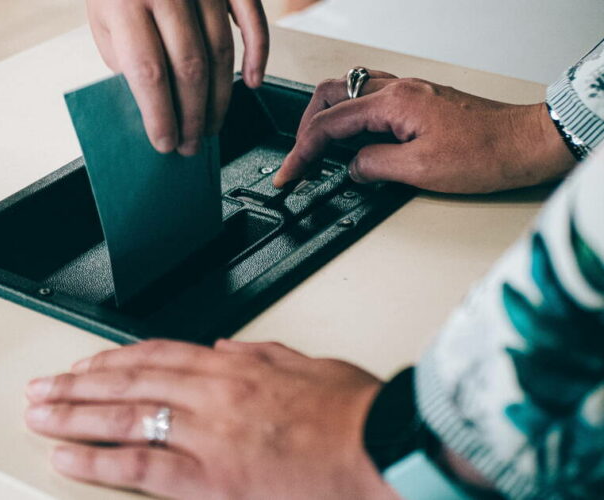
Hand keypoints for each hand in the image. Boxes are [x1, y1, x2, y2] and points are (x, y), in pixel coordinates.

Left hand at [25, 340, 395, 498]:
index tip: (86, 362)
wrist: (383, 449)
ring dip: (74, 414)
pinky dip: (98, 460)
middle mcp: (212, 393)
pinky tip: (67, 457)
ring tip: (38, 415)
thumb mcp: (309, 365)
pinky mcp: (212, 478)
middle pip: (129, 381)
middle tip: (42, 387)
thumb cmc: (355, 413)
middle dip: (78, 383)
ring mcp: (207, 435)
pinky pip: (141, 467)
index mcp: (235, 366)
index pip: (158, 354)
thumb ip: (264, 354)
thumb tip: (229, 345)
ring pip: (124, 418)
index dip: (114, 358)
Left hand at [86, 0, 268, 155]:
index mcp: (125, 2)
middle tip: (191, 144)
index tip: (165, 143)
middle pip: (189, 68)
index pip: (148, 73)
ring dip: (219, 99)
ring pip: (220, 53)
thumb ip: (125, 61)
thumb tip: (153, 109)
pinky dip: (257, 55)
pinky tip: (251, 82)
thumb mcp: (104, 21)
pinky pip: (252, 21)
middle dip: (192, 116)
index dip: (160, 115)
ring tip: (211, 126)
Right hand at [274, 72, 576, 192]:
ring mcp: (410, 91)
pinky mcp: (420, 100)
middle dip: (307, 126)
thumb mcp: (420, 170)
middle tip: (300, 158)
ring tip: (319, 147)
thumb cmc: (486, 154)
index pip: (330, 124)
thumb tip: (352, 168)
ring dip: (328, 117)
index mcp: (393, 103)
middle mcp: (398, 89)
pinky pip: (371, 98)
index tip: (289, 174)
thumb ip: (375, 166)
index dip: (302, 152)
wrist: (526, 143)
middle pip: (331, 94)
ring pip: (349, 91)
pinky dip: (352, 115)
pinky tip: (354, 138)